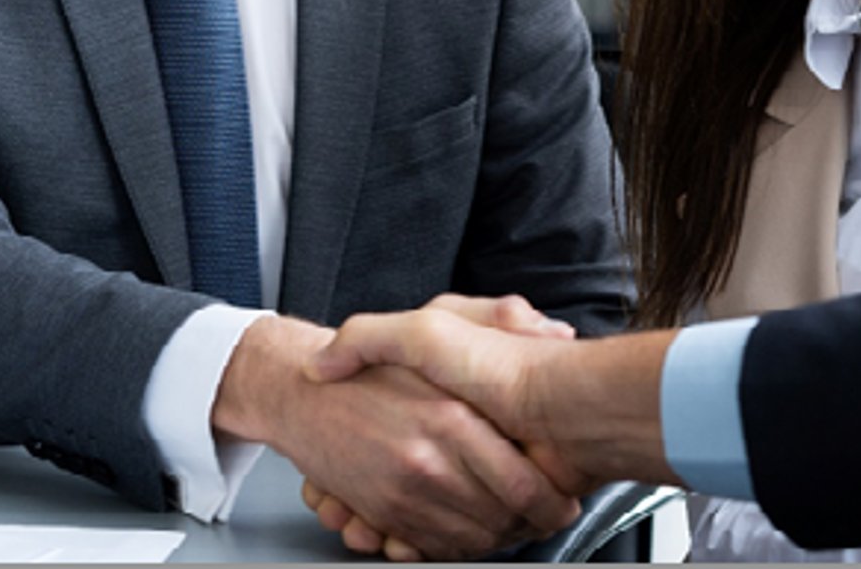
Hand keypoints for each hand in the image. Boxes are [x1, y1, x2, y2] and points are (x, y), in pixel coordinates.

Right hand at [214, 314, 579, 560]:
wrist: (298, 392)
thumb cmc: (375, 364)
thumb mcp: (437, 321)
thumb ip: (500, 315)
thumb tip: (554, 331)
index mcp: (451, 416)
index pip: (518, 481)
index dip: (547, 498)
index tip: (561, 499)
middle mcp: (428, 460)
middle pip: (498, 519)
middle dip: (527, 524)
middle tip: (544, 516)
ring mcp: (404, 492)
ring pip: (468, 539)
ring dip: (493, 539)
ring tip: (513, 525)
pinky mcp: (383, 513)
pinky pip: (429, 546)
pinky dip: (451, 547)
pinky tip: (464, 529)